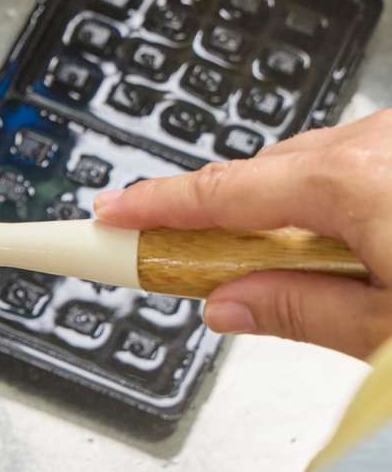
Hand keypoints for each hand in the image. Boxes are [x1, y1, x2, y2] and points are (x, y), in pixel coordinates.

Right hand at [94, 109, 391, 359]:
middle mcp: (380, 142)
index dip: (153, 206)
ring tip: (305, 270)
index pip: (220, 193)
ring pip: (316, 164)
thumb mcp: (388, 329)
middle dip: (228, 221)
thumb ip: (303, 311)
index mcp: (356, 181)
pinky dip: (344, 196)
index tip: (109, 215)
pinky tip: (363, 241)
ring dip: (295, 210)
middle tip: (201, 272)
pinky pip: (363, 160)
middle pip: (264, 176)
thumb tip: (229, 306)